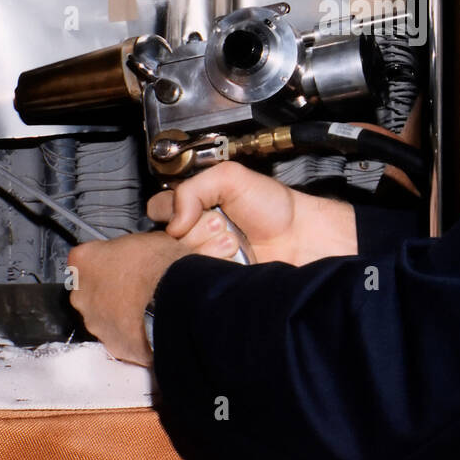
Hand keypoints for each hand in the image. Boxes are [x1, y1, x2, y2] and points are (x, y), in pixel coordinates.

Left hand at [66, 231, 190, 365]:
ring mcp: (93, 320)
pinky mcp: (110, 342)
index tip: (119, 260)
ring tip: (144, 305)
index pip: (86, 256)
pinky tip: (146, 324)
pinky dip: (128, 333)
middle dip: (107, 288)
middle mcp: (80, 292)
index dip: (106, 259)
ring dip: (117, 311)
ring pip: (101, 315)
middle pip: (89, 289)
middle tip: (133, 283)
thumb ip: (129, 246)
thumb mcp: (145, 239)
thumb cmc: (160, 266)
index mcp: (84, 259)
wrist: (176, 296)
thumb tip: (139, 250)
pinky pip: (117, 336)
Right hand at [146, 161, 357, 266]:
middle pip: (166, 239)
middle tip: (223, 226)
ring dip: (206, 250)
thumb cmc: (273, 207)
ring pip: (178, 262)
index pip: (158, 211)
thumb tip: (173, 220)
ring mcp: (203, 260)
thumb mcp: (231, 178)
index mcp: (194, 208)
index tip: (197, 213)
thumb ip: (193, 188)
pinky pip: (196, 282)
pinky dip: (213, 270)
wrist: (301, 239)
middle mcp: (194, 234)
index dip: (173, 213)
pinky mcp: (213, 282)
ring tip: (233, 244)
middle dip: (196, 231)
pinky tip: (233, 262)